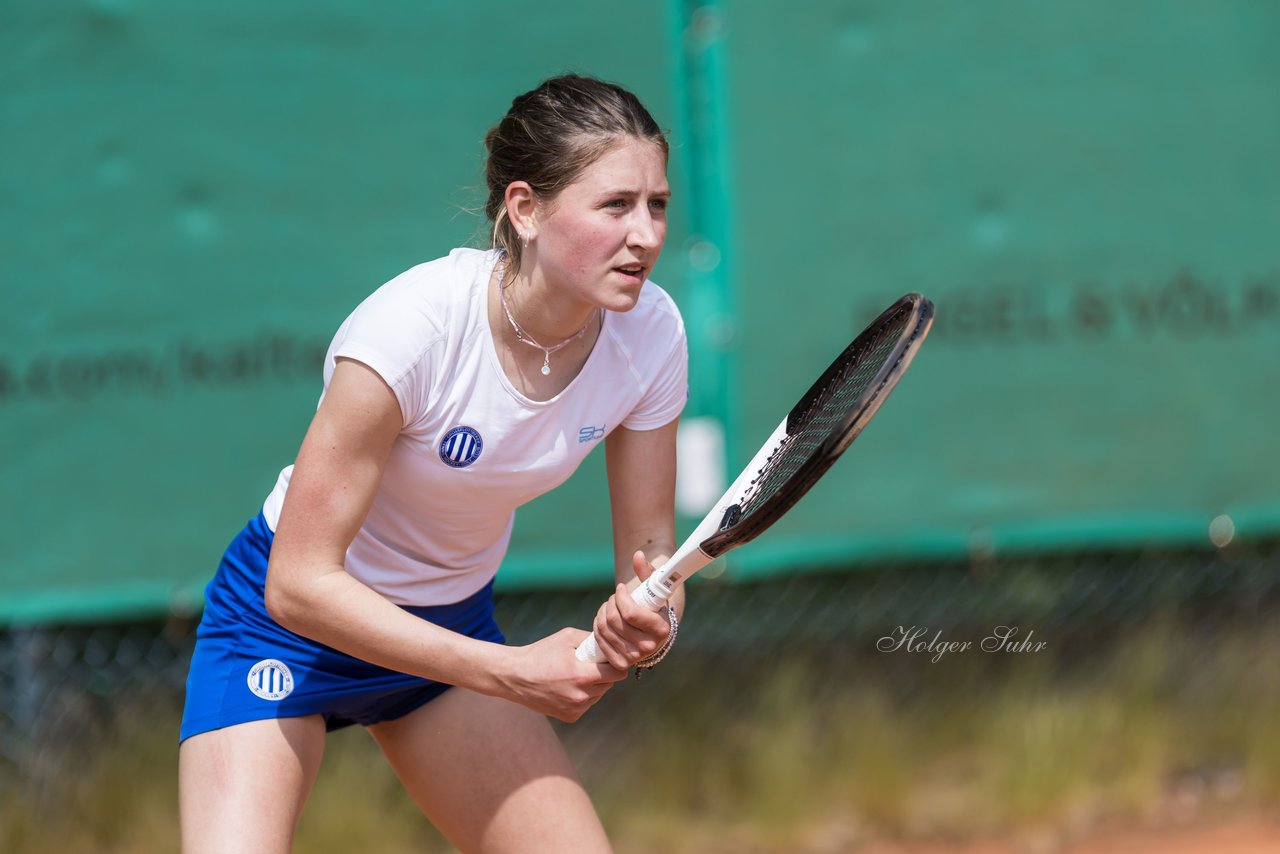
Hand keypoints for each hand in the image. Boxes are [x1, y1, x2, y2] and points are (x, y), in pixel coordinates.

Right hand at [498, 628, 627, 722]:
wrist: (515, 676)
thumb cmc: (540, 654)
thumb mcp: (566, 637)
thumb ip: (591, 640)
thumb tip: (610, 643)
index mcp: (581, 675)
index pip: (617, 673)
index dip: (617, 664)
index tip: (611, 659)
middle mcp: (581, 695)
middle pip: (609, 684)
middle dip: (604, 673)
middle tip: (589, 665)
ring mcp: (575, 709)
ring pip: (599, 695)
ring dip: (594, 685)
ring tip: (575, 675)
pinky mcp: (570, 717)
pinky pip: (587, 704)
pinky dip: (583, 696)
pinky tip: (568, 687)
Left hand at [590, 551, 671, 671]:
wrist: (651, 632)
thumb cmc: (652, 605)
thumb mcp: (654, 588)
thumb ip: (647, 571)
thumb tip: (638, 555)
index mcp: (662, 629)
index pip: (631, 613)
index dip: (620, 597)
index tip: (621, 588)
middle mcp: (650, 647)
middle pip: (615, 621)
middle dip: (610, 603)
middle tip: (614, 597)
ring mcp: (634, 657)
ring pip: (605, 628)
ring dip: (602, 612)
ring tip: (609, 606)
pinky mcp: (621, 663)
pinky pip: (600, 640)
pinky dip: (597, 626)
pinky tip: (604, 619)